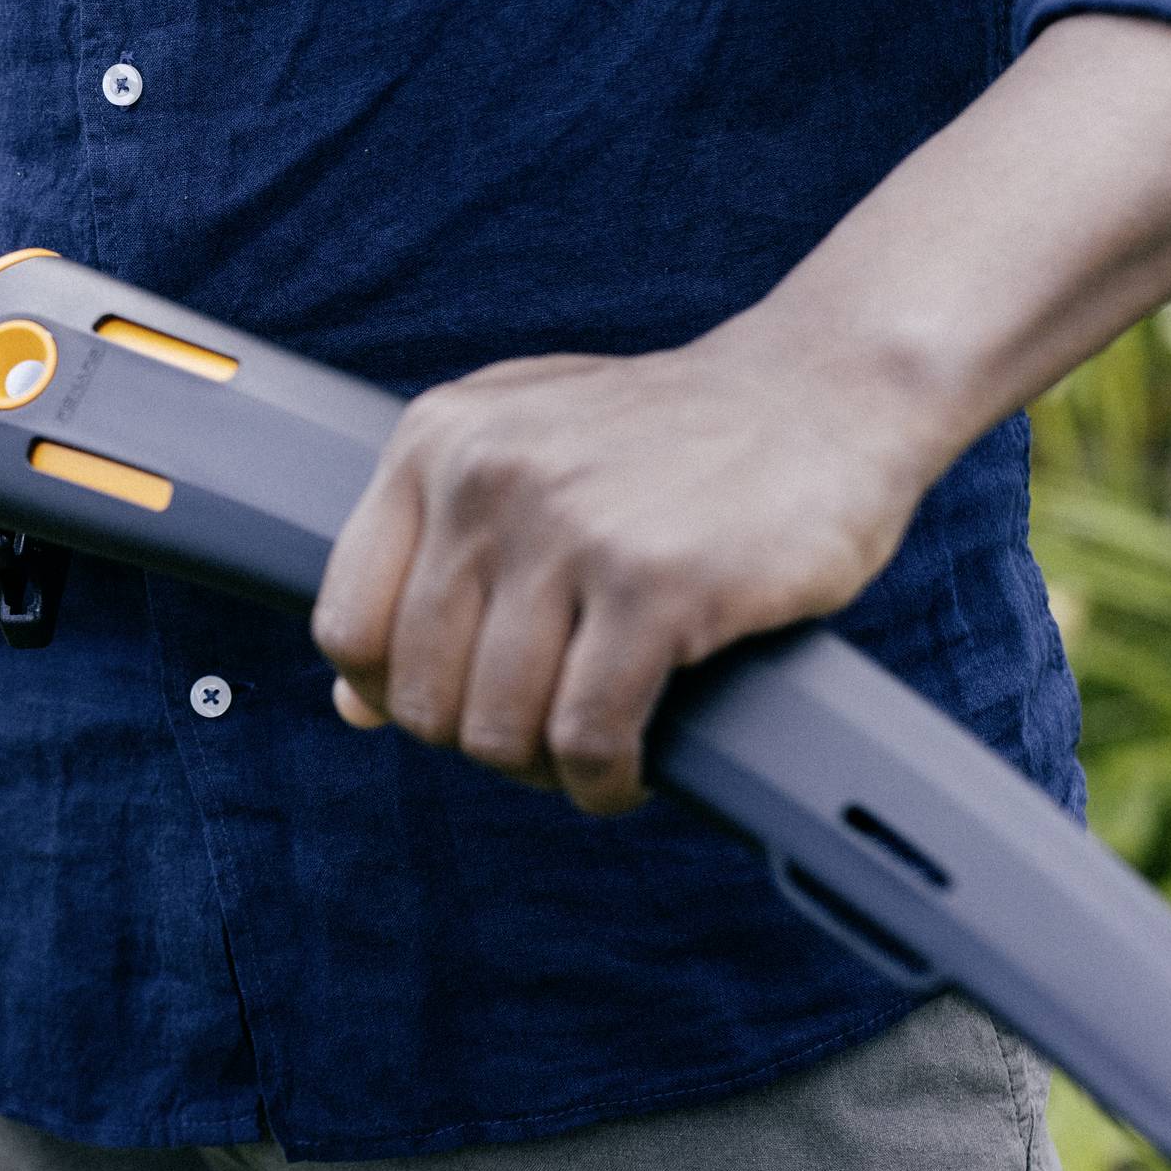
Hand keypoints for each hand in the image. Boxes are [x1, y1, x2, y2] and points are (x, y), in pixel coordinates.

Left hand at [310, 333, 935, 814]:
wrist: (825, 389)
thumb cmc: (668, 437)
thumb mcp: (523, 451)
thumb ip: (427, 559)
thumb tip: (349, 704)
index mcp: (436, 441)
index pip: (346, 622)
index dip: (389, 694)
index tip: (452, 707)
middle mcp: (487, 477)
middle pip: (420, 692)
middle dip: (479, 740)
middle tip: (541, 739)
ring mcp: (571, 528)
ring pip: (498, 727)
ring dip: (545, 771)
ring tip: (589, 757)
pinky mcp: (659, 584)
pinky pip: (589, 736)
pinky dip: (604, 781)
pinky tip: (630, 772)